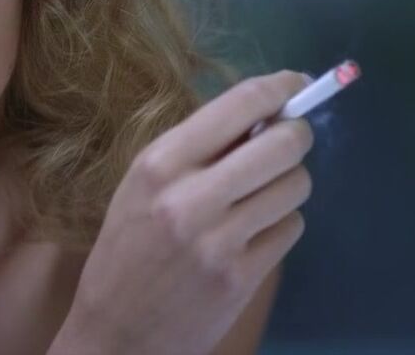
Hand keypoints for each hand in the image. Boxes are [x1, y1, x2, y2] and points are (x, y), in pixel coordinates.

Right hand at [56, 71, 314, 354]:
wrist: (117, 333)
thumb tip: (263, 114)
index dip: (280, 88)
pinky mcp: (242, 277)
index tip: (298, 85)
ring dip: (288, 184)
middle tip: (290, 140)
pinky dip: (281, 226)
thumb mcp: (142, 186)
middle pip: (284, 144)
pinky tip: (253, 235)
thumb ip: (196, 150)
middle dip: (297, 136)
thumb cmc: (128, 248)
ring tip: (261, 195)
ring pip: (296, 186)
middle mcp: (191, 197)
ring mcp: (220, 240)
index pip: (239, 105)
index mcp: (159, 163)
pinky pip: (291, 229)